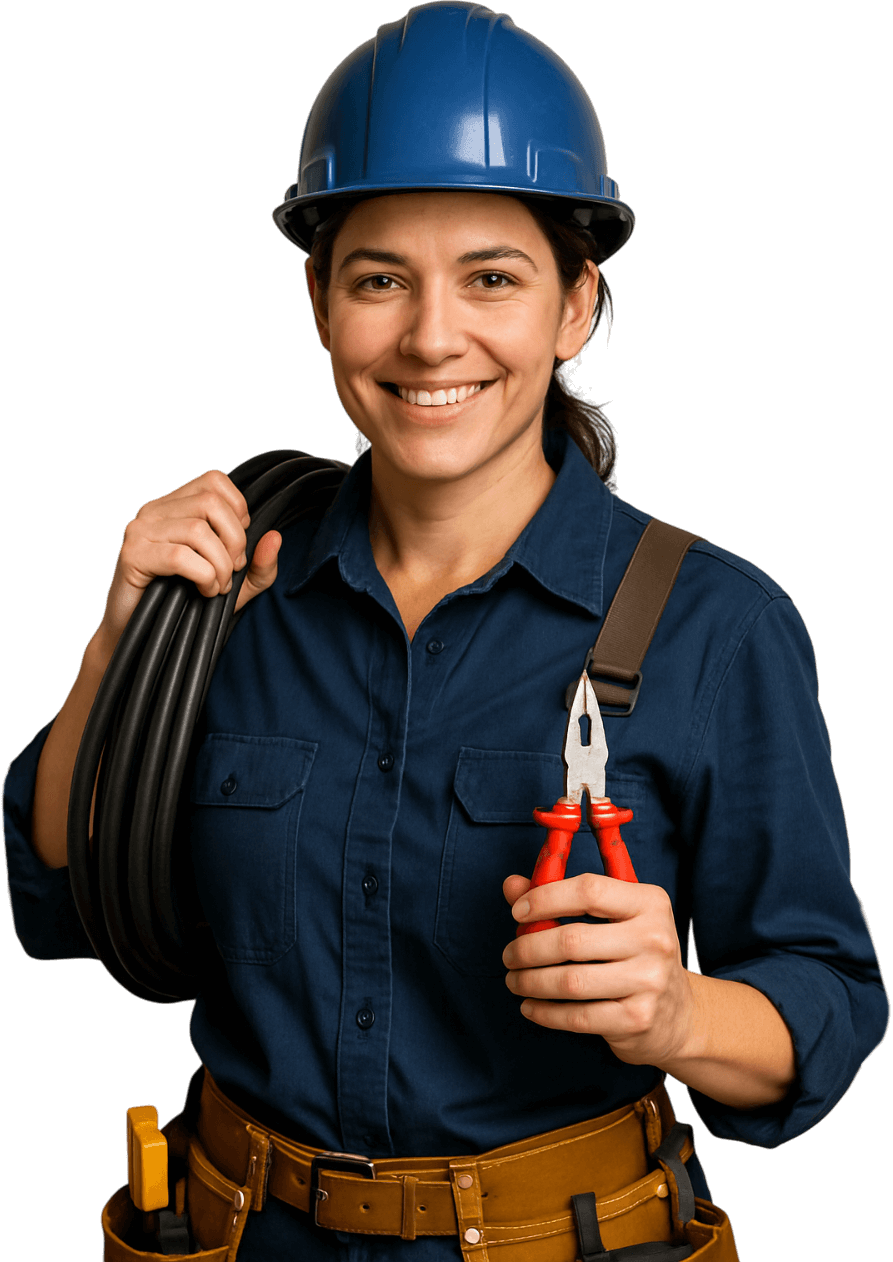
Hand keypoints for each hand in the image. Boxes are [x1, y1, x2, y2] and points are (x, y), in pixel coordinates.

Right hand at [97, 469, 281, 652]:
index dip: (238, 512)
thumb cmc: (186, 606)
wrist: (142, 637)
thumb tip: (275, 537)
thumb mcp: (235, 585)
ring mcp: (140, 530)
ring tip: (217, 587)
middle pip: (210, 502)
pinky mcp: (132, 554)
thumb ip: (260, 565)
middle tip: (231, 572)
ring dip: (219, 565)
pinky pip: (180, 555)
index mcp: (175, 505)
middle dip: (235, 540)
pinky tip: (203, 592)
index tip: (237, 547)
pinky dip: (203, 576)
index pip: (214, 481)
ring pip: (197, 529)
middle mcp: (155, 510)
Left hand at [502, 873, 696, 1068]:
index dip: (545, 898)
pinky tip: (530, 1006)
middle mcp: (654, 939)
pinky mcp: (638, 1019)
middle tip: (509, 955)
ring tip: (514, 980)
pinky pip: (577, 1017)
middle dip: (527, 948)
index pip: (589, 890)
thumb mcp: (612, 918)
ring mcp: (649, 982)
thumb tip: (512, 885)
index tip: (517, 912)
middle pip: (572, 940)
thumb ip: (561, 898)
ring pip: (570, 981)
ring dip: (530, 982)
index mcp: (649, 903)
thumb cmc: (635, 954)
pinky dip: (545, 1012)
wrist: (678, 1014)